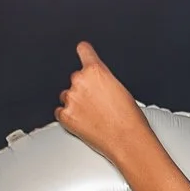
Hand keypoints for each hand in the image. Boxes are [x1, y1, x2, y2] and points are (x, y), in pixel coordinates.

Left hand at [55, 42, 148, 165]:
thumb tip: (98, 85)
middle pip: (75, 79)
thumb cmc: (129, 118)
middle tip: (97, 103)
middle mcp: (80, 81)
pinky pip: (60, 112)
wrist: (127, 139)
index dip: (84, 52)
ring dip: (76, 103)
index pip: (83, 50)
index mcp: (96, 71)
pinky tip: (84, 122)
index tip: (82, 51)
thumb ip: (104, 81)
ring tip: (93, 115)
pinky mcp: (64, 116)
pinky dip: (69, 116)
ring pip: (67, 96)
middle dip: (83, 89)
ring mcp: (70, 99)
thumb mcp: (121, 89)